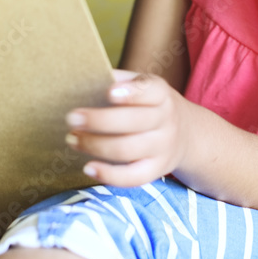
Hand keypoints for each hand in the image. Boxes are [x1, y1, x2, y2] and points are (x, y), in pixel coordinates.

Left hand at [64, 69, 192, 187]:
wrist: (186, 133)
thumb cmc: (149, 104)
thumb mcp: (142, 85)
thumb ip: (119, 81)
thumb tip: (83, 80)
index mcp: (161, 94)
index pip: (151, 91)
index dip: (131, 92)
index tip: (108, 92)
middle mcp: (166, 120)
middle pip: (133, 122)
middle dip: (99, 120)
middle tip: (71, 118)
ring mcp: (163, 147)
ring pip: (128, 150)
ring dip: (95, 145)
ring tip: (72, 139)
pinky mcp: (157, 170)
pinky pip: (133, 178)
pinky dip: (109, 175)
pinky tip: (88, 167)